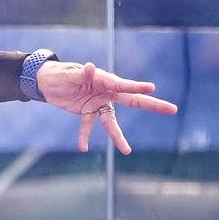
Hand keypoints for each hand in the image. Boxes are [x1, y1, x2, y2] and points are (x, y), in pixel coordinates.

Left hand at [36, 60, 179, 154]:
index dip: (136, 87)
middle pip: (132, 100)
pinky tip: (83, 148)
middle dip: (152, 105)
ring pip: (111, 121)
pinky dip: (85, 136)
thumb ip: (81, 74)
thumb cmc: (59, 74)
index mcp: (103, 79)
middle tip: (172, 109)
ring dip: (118, 136)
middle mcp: (105, 91)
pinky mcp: (87, 112)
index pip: (123, 85)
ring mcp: (98, 103)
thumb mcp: (68, 74)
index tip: (151, 89)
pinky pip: (89, 126)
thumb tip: (92, 67)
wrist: (46, 81)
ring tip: (127, 151)